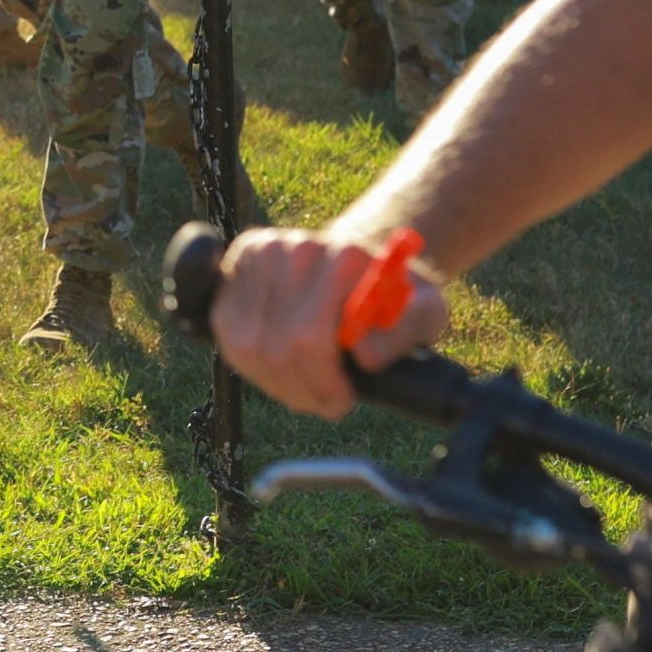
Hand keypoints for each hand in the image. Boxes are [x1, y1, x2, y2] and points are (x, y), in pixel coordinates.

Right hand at [204, 227, 451, 418]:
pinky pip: (227, 332)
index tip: (342, 401)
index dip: (323, 383)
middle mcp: (297, 247)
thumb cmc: (393, 298)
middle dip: (300, 388)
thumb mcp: (424, 313)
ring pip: (247, 344)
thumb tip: (366, 357)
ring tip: (303, 390)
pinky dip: (250, 363)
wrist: (356, 267)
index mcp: (344, 256)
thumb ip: (406, 331)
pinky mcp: (234, 268)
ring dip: (274, 381)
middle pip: (276, 345)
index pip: (310, 337)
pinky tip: (276, 370)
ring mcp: (260, 255)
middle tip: (324, 404)